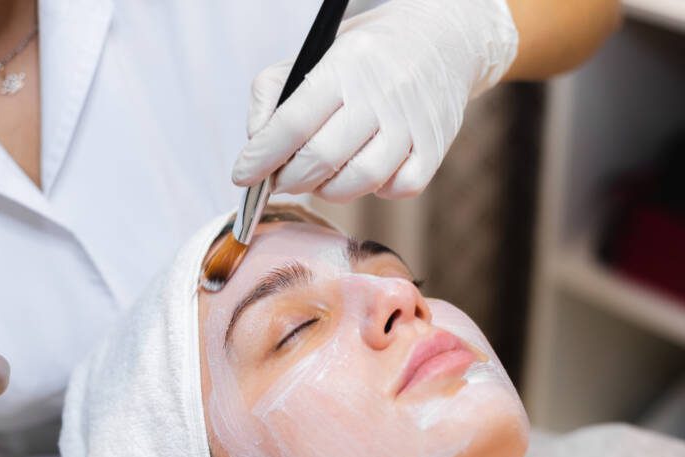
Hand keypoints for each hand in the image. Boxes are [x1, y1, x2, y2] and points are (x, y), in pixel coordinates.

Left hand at [232, 0, 517, 202]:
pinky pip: (399, 189)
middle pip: (322, 159)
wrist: (442, 38)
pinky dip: (376, 191)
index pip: (292, 124)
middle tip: (280, 181)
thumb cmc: (365, 55)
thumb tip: (256, 146)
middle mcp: (381, 94)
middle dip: (289, 180)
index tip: (242, 176)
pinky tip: (365, 174)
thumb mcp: (313, 54)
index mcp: (344, 67)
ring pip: (360, 181)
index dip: (261, 158)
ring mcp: (412, 124)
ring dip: (329, 191)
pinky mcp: (435, 147)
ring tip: (320, 178)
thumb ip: (272, 95)